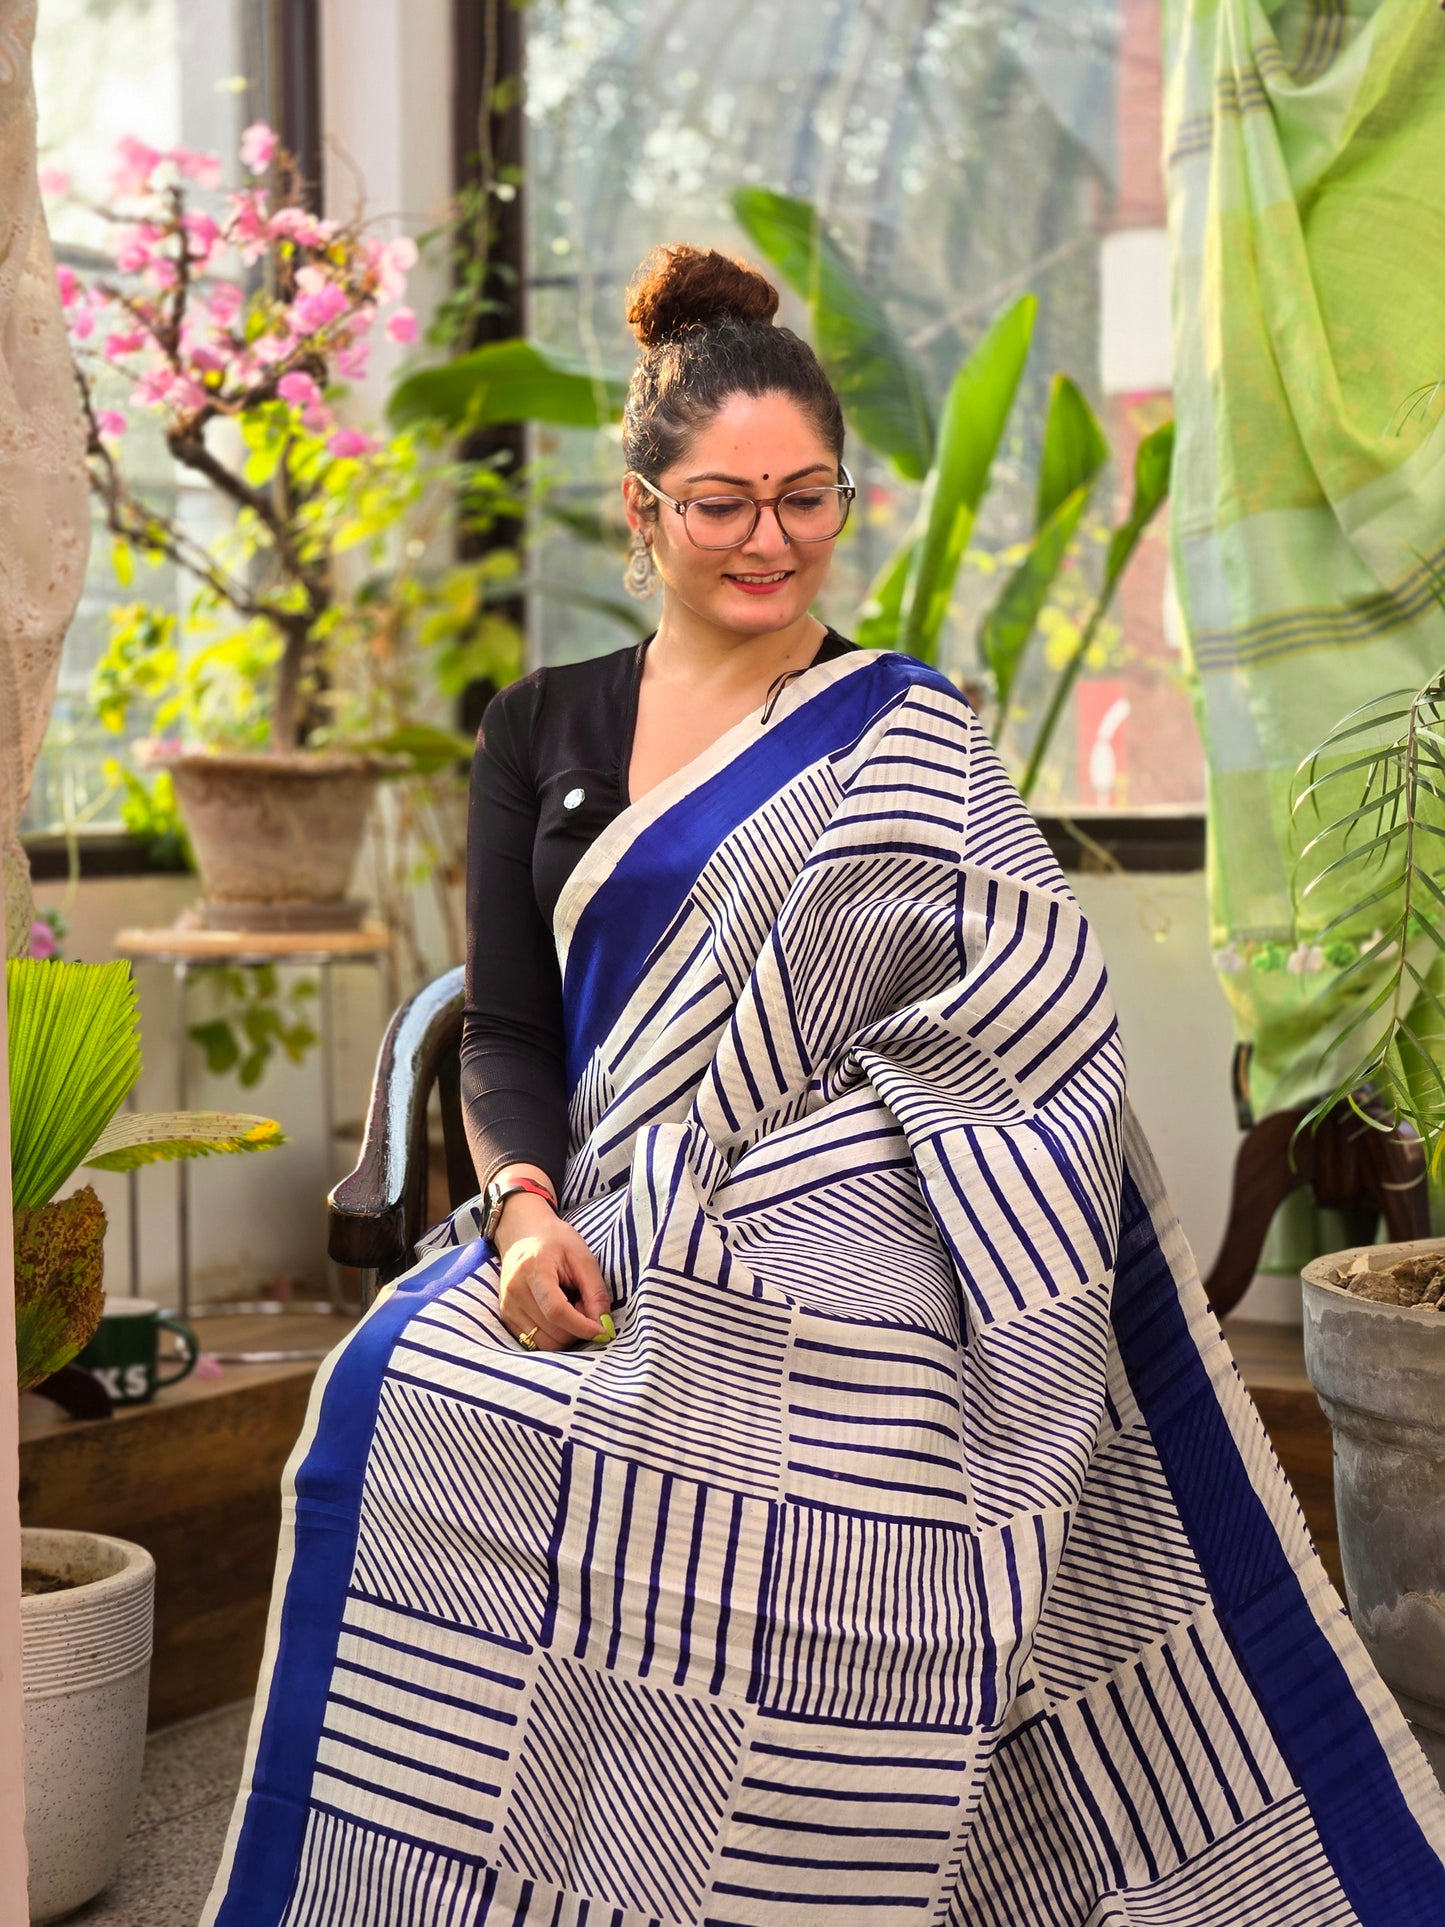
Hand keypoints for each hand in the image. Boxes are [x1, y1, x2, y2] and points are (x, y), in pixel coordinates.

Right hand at [494, 1192, 611, 1350]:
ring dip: (566, 1335)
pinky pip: (534, 1342)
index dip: (582, 1326)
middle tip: (585, 1307)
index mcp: (533, 1270)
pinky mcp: (506, 1318)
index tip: (603, 1333)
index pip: (556, 1311)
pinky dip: (553, 1336)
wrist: (523, 1234)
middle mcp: (515, 1291)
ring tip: (571, 1309)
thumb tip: (604, 1327)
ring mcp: (507, 1306)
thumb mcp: (583, 1258)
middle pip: (552, 1331)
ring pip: (544, 1343)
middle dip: (577, 1329)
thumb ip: (596, 1293)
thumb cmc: (557, 1242)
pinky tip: (557, 1315)